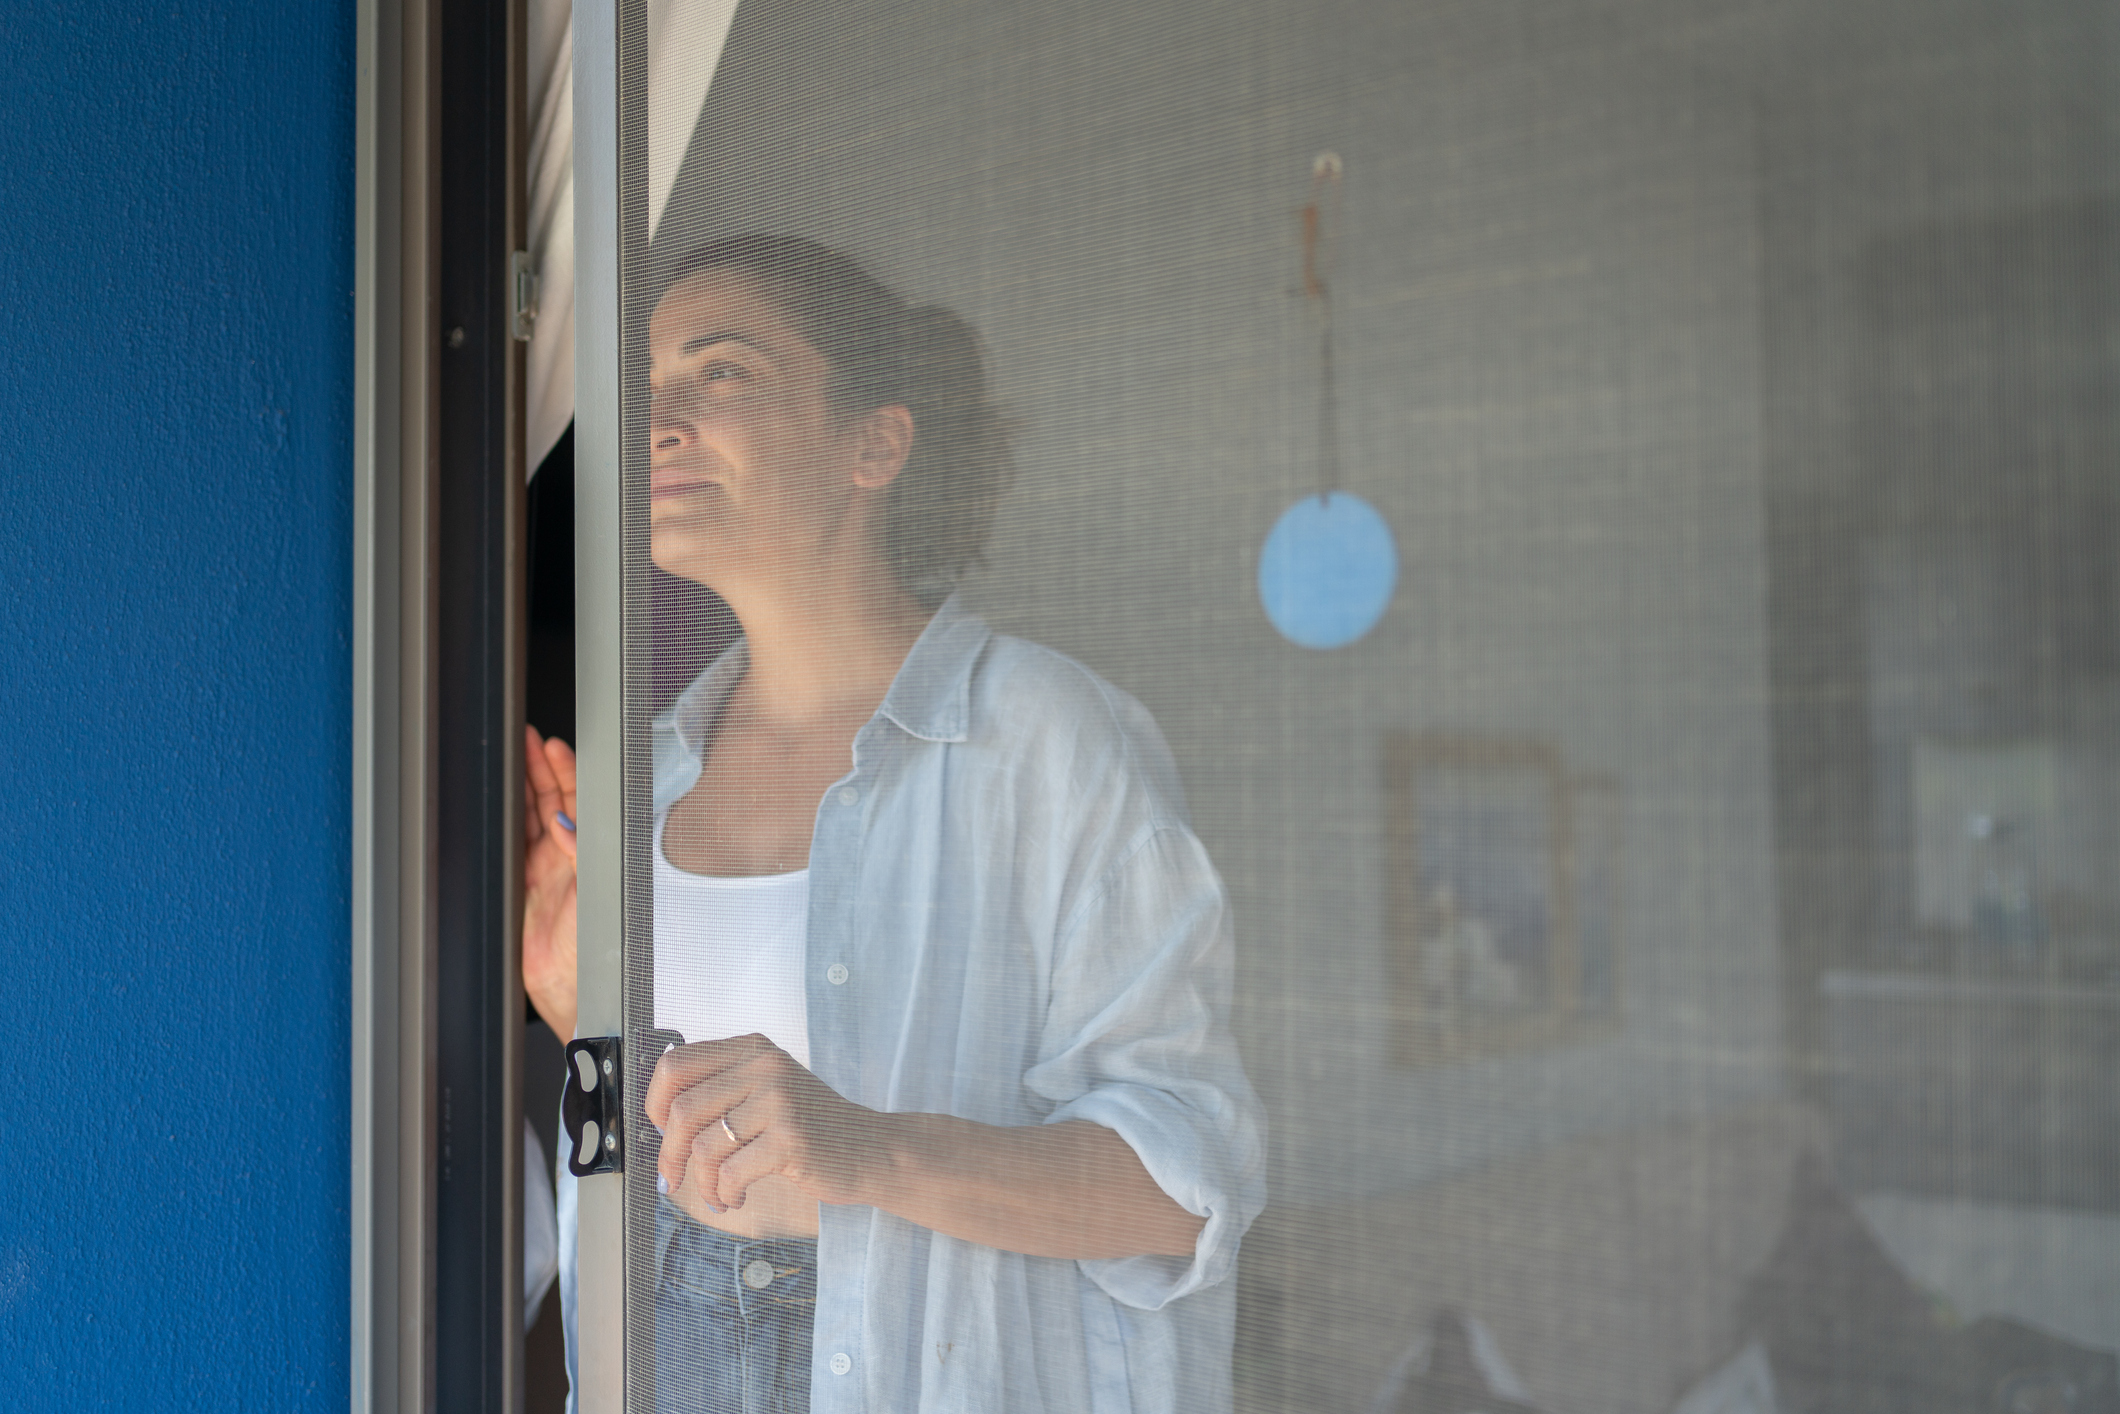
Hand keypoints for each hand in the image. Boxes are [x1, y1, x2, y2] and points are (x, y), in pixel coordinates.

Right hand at [523, 725, 578, 1040]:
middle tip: (527, 741)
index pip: (580, 801)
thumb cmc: (597, 949)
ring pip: (530, 816)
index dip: (567, 772)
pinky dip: (505, 819)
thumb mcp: (595, 893)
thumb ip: (581, 855)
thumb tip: (564, 825)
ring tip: (514, 756)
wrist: (573, 989)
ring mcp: (544, 870)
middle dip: (540, 768)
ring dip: (523, 786)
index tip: (552, 747)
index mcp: (593, 854)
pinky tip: (501, 799)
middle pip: (553, 800)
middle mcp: (569, 858)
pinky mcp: (522, 886)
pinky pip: (511, 844)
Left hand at [644, 1035, 877, 1217]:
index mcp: (752, 1050)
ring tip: (717, 1194)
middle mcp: (764, 1067)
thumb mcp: (766, 1090)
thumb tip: (658, 1121)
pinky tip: (737, 1197)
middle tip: (673, 1178)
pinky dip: (725, 1194)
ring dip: (703, 1183)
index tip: (660, 1131)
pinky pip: (730, 1173)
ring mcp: (779, 1102)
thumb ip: (720, 1090)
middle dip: (670, 1154)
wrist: (870, 1148)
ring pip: (704, 1147)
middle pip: (683, 1110)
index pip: (676, 1064)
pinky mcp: (790, 1140)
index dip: (654, 1103)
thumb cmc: (810, 1125)